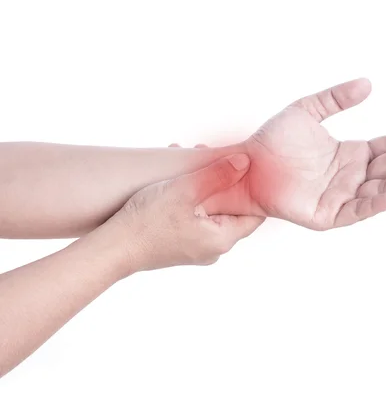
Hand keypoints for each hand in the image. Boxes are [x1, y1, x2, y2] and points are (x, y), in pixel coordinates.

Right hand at [108, 154, 263, 273]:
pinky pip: (195, 218)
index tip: (247, 168)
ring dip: (203, 186)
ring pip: (210, 211)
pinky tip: (175, 178)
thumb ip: (217, 175)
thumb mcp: (185, 191)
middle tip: (212, 157)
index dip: (253, 189)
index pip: (254, 214)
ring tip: (189, 160)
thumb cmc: (147, 222)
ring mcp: (197, 249)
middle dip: (223, 181)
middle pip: (231, 210)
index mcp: (222, 239)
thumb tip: (246, 162)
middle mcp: (214, 249)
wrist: (112, 249)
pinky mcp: (181, 246)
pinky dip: (190, 199)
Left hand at [202, 78, 385, 229]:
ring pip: (383, 190)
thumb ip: (336, 99)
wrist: (246, 164)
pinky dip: (378, 205)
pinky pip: (358, 211)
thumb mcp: (308, 111)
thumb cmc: (273, 141)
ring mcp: (343, 196)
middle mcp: (353, 176)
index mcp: (353, 154)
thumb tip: (367, 84)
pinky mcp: (329, 215)